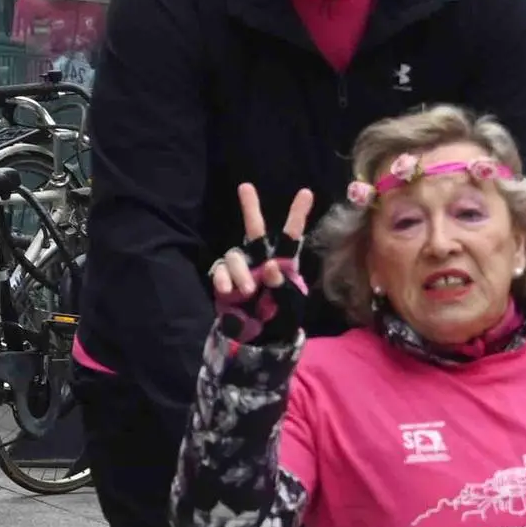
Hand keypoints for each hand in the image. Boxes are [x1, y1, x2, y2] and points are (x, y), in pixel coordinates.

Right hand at [206, 182, 313, 308]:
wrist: (259, 338)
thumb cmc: (279, 318)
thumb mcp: (288, 305)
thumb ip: (281, 287)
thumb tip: (271, 268)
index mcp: (283, 263)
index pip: (291, 236)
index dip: (297, 215)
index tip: (306, 193)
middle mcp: (260, 260)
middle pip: (255, 230)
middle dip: (250, 208)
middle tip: (246, 187)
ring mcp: (241, 268)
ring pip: (235, 256)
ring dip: (239, 271)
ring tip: (247, 290)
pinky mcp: (224, 279)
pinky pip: (219, 271)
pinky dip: (222, 279)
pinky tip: (227, 291)